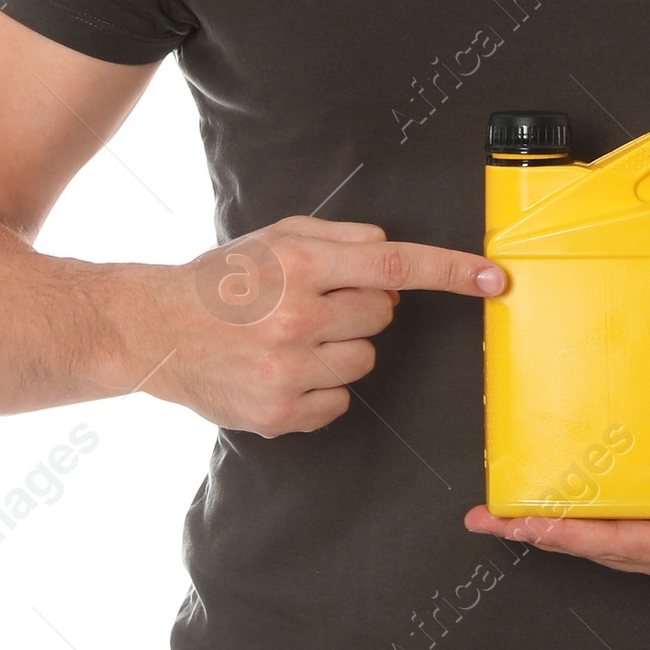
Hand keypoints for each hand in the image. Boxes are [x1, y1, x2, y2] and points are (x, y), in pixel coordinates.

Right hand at [120, 217, 503, 435]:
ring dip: (342, 348)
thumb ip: (341, 239)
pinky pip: (340, 402)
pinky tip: (282, 370)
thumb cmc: (222, 280)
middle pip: (384, 315)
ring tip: (291, 338)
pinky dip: (322, 388)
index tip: (495, 279)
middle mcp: (298, 319)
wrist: (154, 331)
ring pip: (365, 360)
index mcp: (301, 266)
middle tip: (313, 304)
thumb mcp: (277, 236)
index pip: (395, 266)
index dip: (451, 271)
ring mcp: (289, 371)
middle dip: (361, 306)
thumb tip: (392, 256)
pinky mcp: (280, 414)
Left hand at [463, 408, 649, 589]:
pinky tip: (561, 509)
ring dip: (558, 535)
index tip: (526, 526)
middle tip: (488, 520)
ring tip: (505, 516)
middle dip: (544, 537)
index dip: (572, 537)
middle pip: (603, 553)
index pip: (626, 544)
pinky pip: (625, 539)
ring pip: (609, 550)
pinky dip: (587, 528)